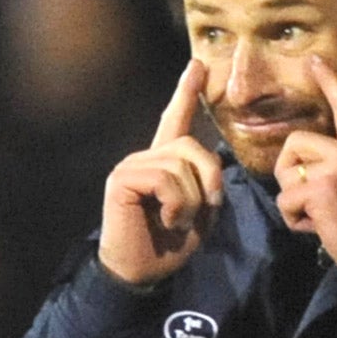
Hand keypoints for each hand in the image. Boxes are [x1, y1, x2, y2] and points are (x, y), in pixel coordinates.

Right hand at [98, 60, 222, 285]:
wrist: (141, 271)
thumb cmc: (170, 244)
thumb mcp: (200, 210)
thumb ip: (206, 182)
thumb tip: (213, 160)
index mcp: (165, 163)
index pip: (176, 121)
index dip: (186, 93)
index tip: (197, 66)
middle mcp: (146, 158)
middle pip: (193, 147)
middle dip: (210, 179)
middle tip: (207, 208)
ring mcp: (132, 166)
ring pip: (181, 166)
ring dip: (191, 200)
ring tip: (177, 220)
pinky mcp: (123, 179)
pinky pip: (165, 179)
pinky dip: (176, 204)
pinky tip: (166, 219)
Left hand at [274, 55, 336, 273]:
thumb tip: (302, 162)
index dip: (330, 82)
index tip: (314, 61)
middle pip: (295, 142)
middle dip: (290, 173)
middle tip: (311, 201)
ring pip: (286, 170)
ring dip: (291, 198)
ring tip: (317, 215)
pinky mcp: (321, 188)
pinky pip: (285, 198)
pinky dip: (293, 219)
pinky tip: (316, 228)